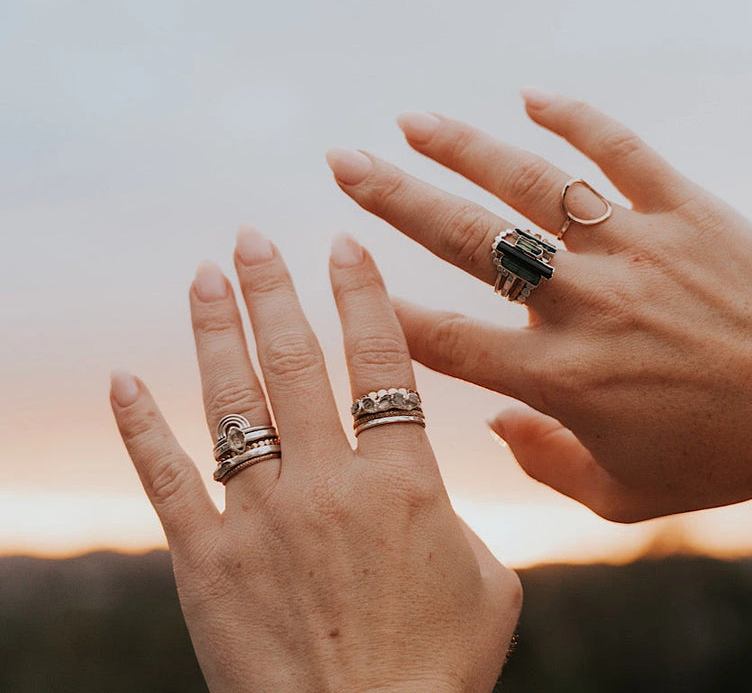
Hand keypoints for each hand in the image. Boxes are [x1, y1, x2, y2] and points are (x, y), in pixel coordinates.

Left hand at [110, 227, 520, 692]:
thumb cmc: (441, 668)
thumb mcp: (491, 581)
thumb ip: (460, 518)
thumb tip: (427, 489)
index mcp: (406, 482)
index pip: (382, 362)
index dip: (362, 296)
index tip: (344, 244)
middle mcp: (329, 484)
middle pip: (296, 364)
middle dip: (274, 291)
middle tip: (254, 238)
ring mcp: (263, 518)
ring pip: (233, 402)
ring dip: (214, 331)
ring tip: (203, 277)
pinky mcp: (208, 561)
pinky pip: (169, 478)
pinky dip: (143, 425)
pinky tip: (125, 378)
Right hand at [325, 91, 751, 541]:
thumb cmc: (728, 462)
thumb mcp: (626, 495)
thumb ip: (547, 466)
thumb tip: (497, 424)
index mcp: (561, 379)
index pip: (444, 339)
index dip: (382, 309)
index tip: (343, 276)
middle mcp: (584, 305)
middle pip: (467, 241)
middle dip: (393, 200)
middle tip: (343, 164)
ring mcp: (635, 250)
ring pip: (529, 184)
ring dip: (462, 148)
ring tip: (411, 123)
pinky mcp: (687, 211)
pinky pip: (619, 150)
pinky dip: (574, 119)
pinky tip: (531, 98)